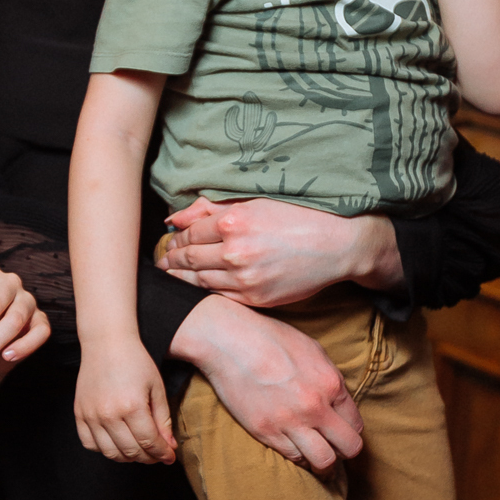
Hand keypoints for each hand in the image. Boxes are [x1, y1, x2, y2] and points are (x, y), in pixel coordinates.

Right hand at [75, 340, 175, 464]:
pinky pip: (89, 444)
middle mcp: (109, 414)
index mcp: (132, 406)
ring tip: (138, 450)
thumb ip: (163, 419)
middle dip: (148, 457)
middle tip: (156, 454)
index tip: (169, 457)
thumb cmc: (134, 361)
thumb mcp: (156, 387)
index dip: (162, 453)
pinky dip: (104, 449)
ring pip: (111, 453)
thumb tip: (169, 446)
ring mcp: (91, 415)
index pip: (149, 442)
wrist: (106, 343)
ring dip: (128, 457)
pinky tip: (116, 442)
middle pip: (131, 451)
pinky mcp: (80, 413)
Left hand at [161, 198, 402, 302]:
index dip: (175, 238)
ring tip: (171, 274)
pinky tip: (196, 288)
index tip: (170, 240)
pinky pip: (219, 295)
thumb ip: (212, 209)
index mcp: (233, 222)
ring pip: (199, 280)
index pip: (188, 232)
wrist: (337, 245)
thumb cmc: (297, 217)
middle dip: (171, 259)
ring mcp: (244, 278)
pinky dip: (203, 291)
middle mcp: (235, 251)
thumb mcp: (256, 202)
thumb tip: (175, 218)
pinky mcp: (255, 298)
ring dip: (181, 278)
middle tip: (162, 260)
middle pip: (188, 258)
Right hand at [170, 296, 362, 470]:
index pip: (356, 423)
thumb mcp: (312, 349)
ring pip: (323, 462)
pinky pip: (292, 457)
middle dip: (345, 450)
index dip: (350, 429)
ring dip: (323, 461)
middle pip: (349, 448)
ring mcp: (289, 422)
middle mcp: (315, 407)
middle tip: (334, 447)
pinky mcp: (266, 432)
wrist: (228, 340)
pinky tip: (294, 447)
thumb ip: (330, 378)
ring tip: (316, 454)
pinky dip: (298, 456)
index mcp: (330, 383)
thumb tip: (338, 401)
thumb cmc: (269, 338)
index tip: (340, 429)